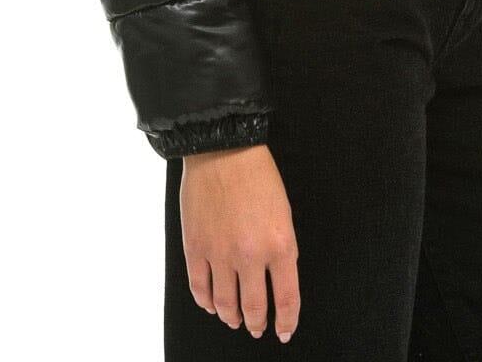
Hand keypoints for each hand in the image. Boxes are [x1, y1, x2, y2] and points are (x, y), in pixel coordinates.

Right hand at [180, 142, 299, 342]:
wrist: (224, 149)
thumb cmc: (258, 174)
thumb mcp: (284, 212)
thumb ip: (281, 249)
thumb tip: (275, 278)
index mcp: (280, 244)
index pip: (286, 299)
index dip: (286, 321)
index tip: (284, 331)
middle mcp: (250, 255)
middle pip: (253, 307)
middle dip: (257, 323)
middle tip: (258, 328)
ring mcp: (219, 254)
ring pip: (225, 303)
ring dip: (231, 317)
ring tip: (234, 319)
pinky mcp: (195, 247)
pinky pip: (199, 287)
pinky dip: (206, 302)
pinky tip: (211, 304)